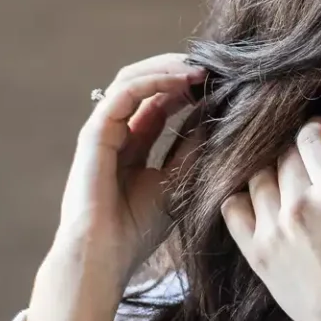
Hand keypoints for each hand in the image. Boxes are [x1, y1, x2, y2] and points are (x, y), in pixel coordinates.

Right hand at [11, 54, 201, 320]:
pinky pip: (124, 93)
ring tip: (203, 67)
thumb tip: (224, 120)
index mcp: (137, 145)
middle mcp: (119, 133)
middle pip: (149, 84)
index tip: (226, 82)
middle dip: (182, 71)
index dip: (193, 88)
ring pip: (135, 80)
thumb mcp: (180, 183)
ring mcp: (104, 130)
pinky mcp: (95, 133)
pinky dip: (154, 81)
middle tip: (217, 64)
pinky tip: (183, 80)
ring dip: (170, 68)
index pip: (164, 102)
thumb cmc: (138, 230)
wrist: (104, 256)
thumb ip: (193, 151)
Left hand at [222, 120, 320, 320]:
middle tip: (304, 162)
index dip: (314, 130)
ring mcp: (271, 226)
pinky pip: (232, 206)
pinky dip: (242, 196)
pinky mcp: (253, 249)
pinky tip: (259, 202)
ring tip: (284, 184)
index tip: (318, 135)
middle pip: (282, 152)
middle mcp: (298, 203)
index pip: (309, 137)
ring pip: (257, 174)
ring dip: (270, 171)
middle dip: (293, 150)